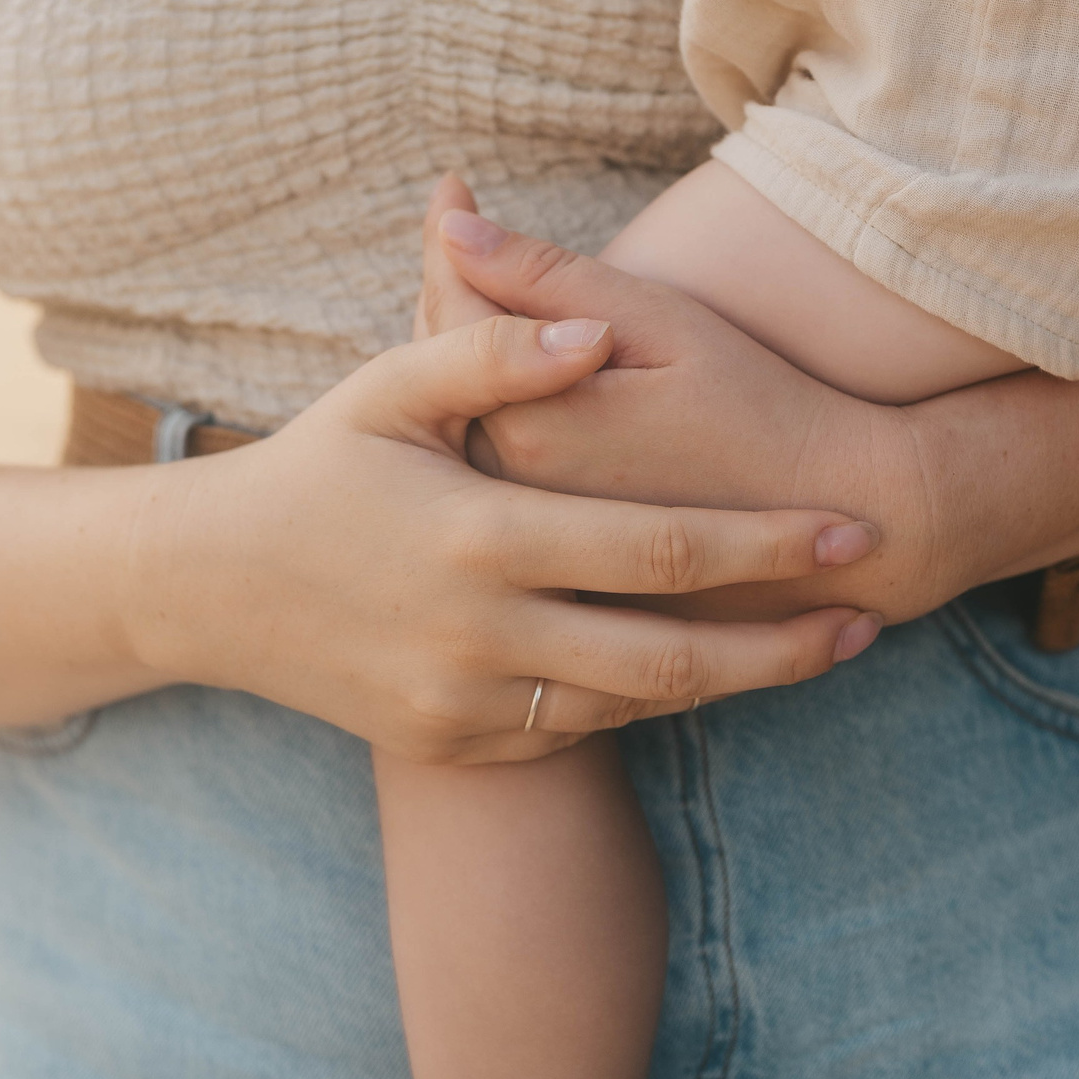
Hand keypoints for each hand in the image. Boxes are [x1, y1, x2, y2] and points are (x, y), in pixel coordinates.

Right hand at [129, 297, 882, 764]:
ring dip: (734, 684)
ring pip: (634, 705)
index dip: (768, 546)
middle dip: (786, 642)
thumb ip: (498, 351)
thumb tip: (596, 331)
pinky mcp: (450, 748)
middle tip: (872, 617)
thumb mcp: (393, 388)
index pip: (662, 551)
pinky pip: (572, 732)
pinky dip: (643, 703)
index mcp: (480, 538)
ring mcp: (462, 706)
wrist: (206, 590)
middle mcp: (478, 637)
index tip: (851, 532)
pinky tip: (701, 670)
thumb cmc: (315, 466)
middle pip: (675, 656)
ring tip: (817, 650)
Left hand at [414, 178, 976, 628]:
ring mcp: (529, 531)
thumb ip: (550, 280)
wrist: (838, 521)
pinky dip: (499, 412)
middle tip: (455, 221)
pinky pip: (500, 470)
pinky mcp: (554, 556)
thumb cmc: (760, 406)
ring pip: (467, 421)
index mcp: (526, 423)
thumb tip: (453, 231)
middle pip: (445, 370)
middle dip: (449, 287)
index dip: (450, 238)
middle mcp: (508, 490)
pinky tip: (519, 376)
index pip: (455, 311)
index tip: (452, 184)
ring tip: (472, 285)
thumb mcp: (665, 325)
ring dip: (465, 354)